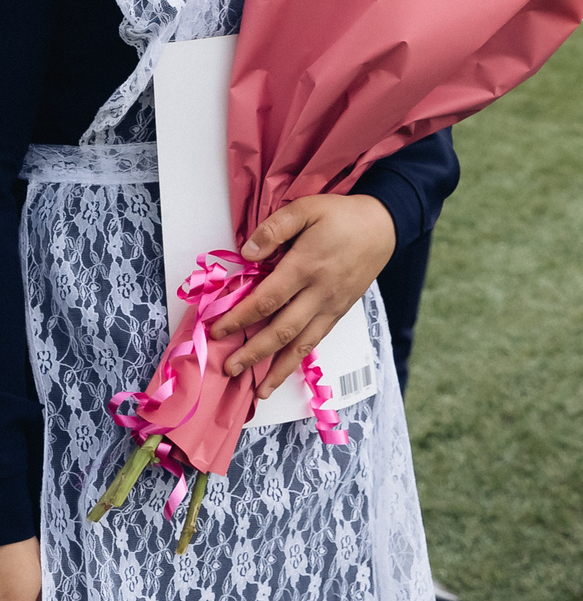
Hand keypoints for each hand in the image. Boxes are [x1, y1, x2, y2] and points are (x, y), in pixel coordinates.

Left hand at [212, 193, 396, 394]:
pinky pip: (317, 341)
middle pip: (282, 330)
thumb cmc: (340, 216)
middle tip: (229, 369)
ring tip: (259, 391)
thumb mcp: (304, 209)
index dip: (240, 317)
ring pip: (302, 345)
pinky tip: (284, 373)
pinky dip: (299, 360)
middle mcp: (319, 293)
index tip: (217, 329)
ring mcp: (331, 306)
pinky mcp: (339, 312)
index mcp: (306, 267)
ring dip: (278, 369)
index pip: (267, 300)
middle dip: (254, 353)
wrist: (383, 226)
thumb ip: (273, 230)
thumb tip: (246, 254)